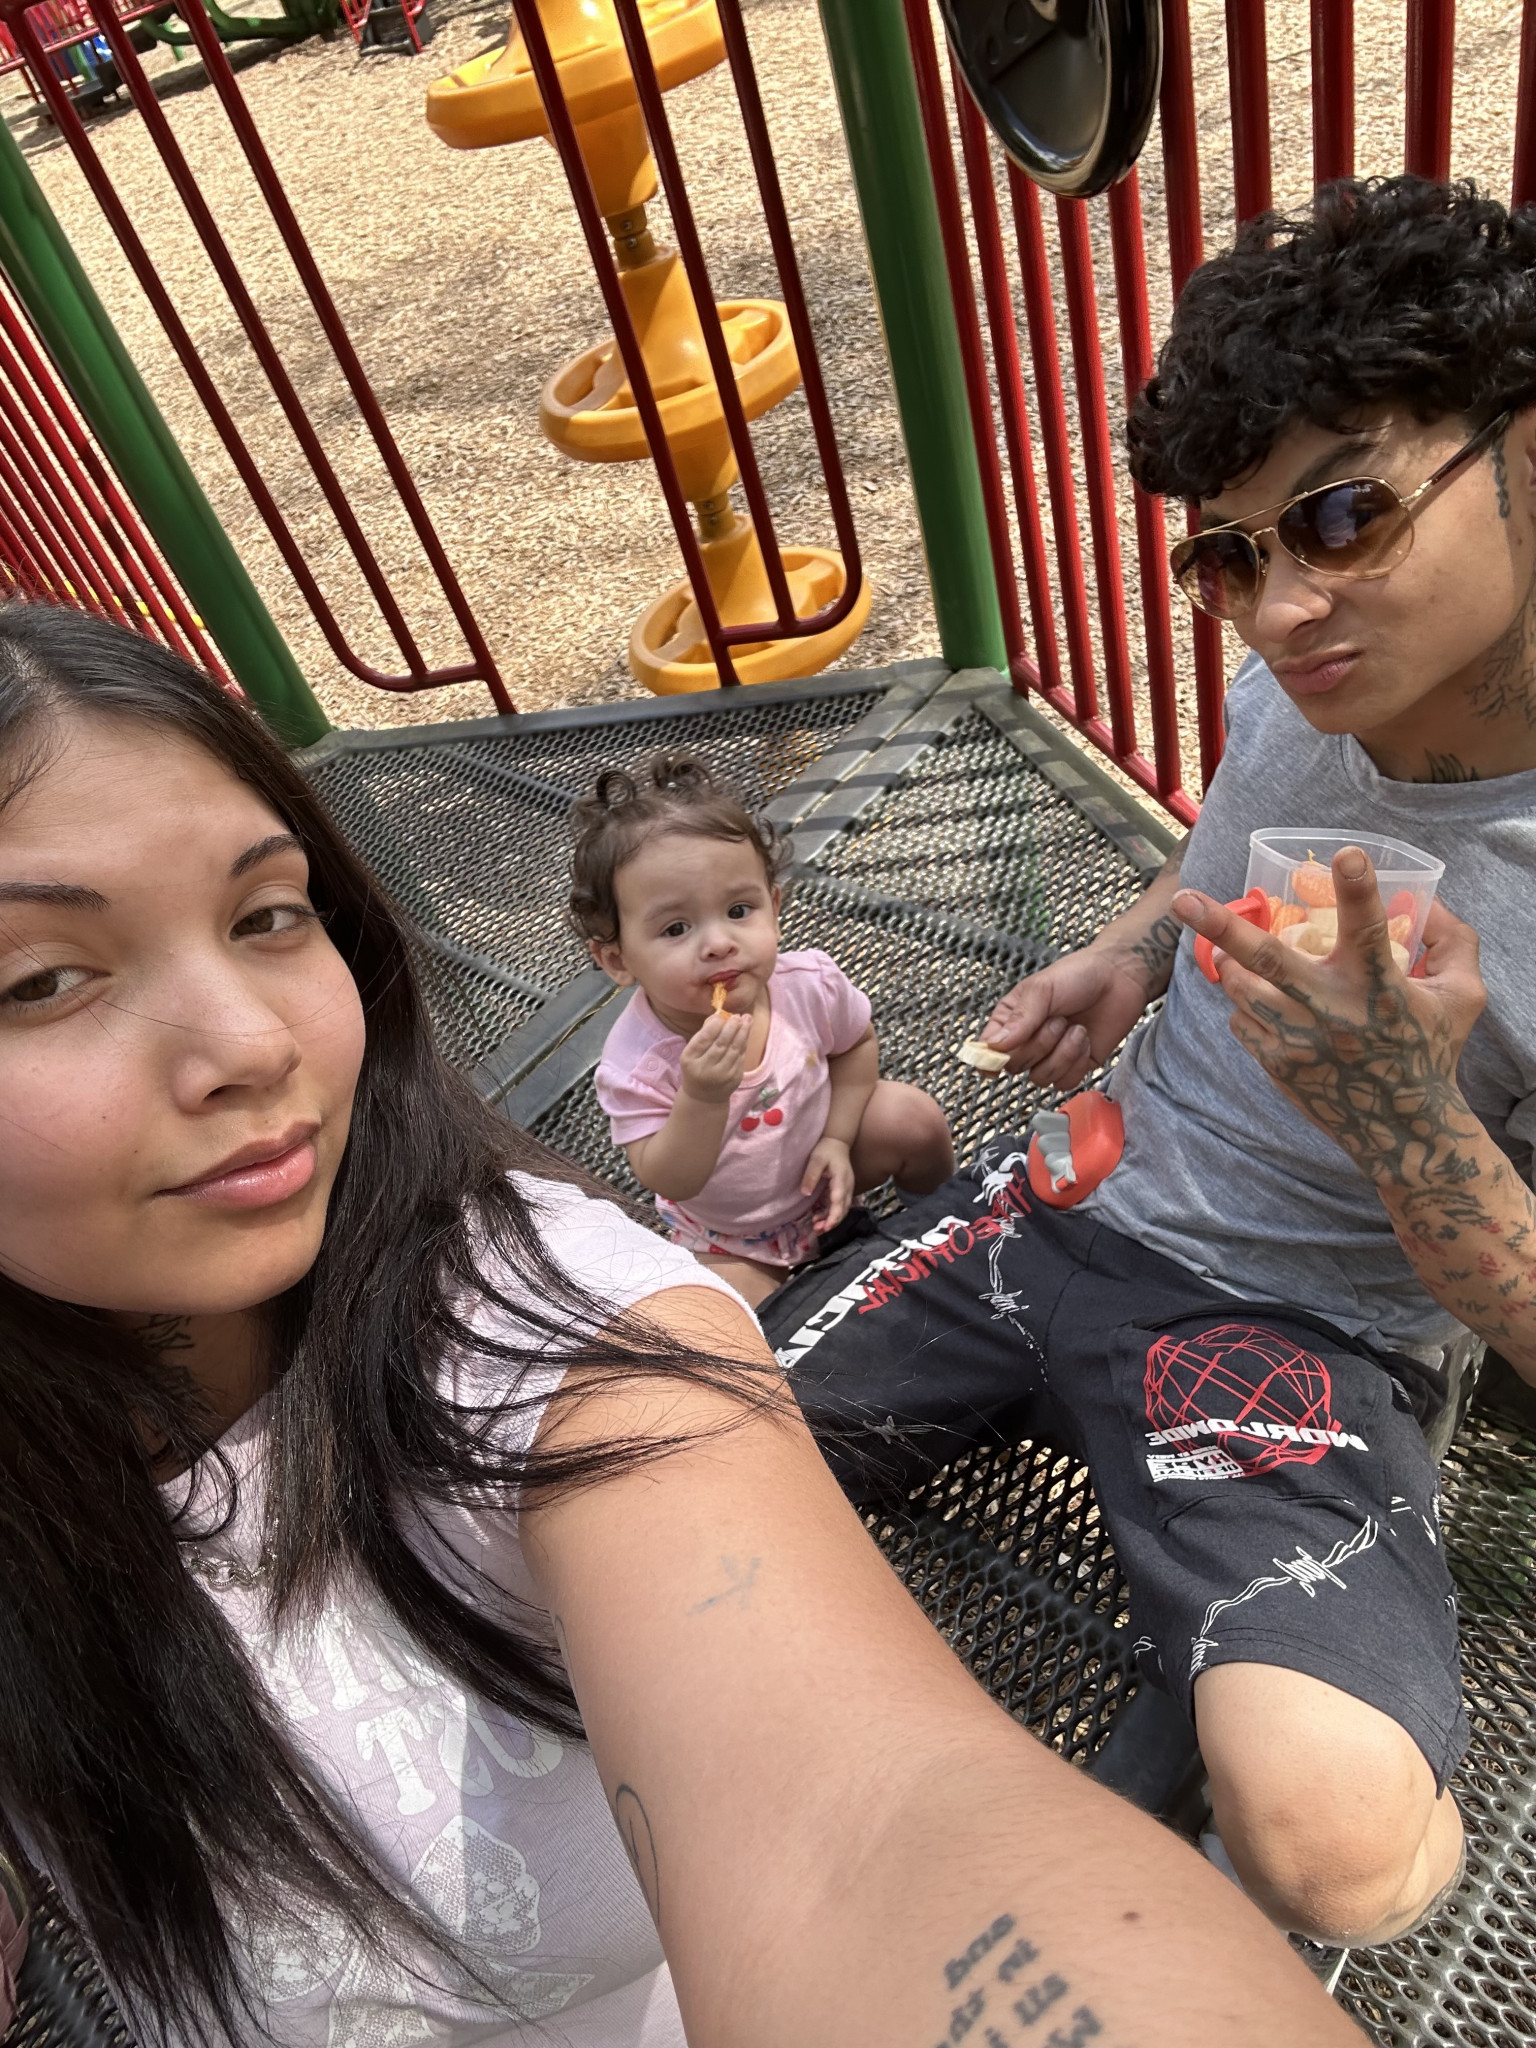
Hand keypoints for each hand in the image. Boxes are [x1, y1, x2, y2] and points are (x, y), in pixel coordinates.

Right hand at [679, 1009, 750, 1103]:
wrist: (704, 1097)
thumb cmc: (697, 1067)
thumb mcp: (692, 1053)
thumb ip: (703, 1035)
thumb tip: (719, 1016)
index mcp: (690, 1061)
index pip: (703, 1040)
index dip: (714, 1026)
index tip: (721, 1016)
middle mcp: (705, 1069)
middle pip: (721, 1044)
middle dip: (731, 1028)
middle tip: (737, 1016)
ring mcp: (722, 1076)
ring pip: (734, 1050)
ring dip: (743, 1032)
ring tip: (747, 1018)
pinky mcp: (735, 1079)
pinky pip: (741, 1057)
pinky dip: (744, 1042)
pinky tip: (746, 1031)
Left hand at [801, 1136, 854, 1233]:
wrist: (837, 1142)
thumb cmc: (826, 1150)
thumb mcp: (816, 1160)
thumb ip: (811, 1176)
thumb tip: (805, 1193)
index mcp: (841, 1180)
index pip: (839, 1202)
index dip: (833, 1217)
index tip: (826, 1227)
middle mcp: (847, 1187)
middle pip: (843, 1209)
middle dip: (831, 1222)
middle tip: (817, 1230)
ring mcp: (846, 1189)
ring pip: (842, 1210)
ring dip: (831, 1220)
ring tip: (817, 1228)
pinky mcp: (842, 1190)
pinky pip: (839, 1206)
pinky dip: (830, 1214)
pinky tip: (819, 1218)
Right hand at [979, 942, 1155, 1088]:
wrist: (1120, 978)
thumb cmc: (1078, 975)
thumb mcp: (1042, 989)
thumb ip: (1019, 1018)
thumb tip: (995, 1045)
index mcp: (1011, 1020)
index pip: (988, 1050)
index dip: (991, 1058)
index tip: (999, 1057)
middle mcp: (1028, 1041)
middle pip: (1016, 1066)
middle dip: (1040, 1045)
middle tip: (1058, 1020)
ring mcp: (1051, 1056)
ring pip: (1041, 1078)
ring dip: (1062, 1053)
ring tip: (1075, 1028)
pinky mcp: (1074, 1067)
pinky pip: (1065, 1082)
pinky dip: (1077, 1063)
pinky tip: (1085, 1040)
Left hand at [1172, 849, 1487, 1185]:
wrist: (1404, 1131)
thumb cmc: (1434, 1051)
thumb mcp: (1462, 996)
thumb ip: (1454, 944)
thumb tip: (1435, 903)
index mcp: (1381, 986)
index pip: (1370, 929)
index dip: (1359, 890)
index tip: (1346, 854)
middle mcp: (1334, 1011)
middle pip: (1269, 960)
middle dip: (1222, 926)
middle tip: (1183, 899)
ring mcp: (1299, 1042)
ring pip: (1242, 989)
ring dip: (1230, 964)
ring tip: (1226, 952)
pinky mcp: (1279, 1065)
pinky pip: (1242, 1022)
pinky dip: (1246, 1006)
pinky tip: (1265, 1005)